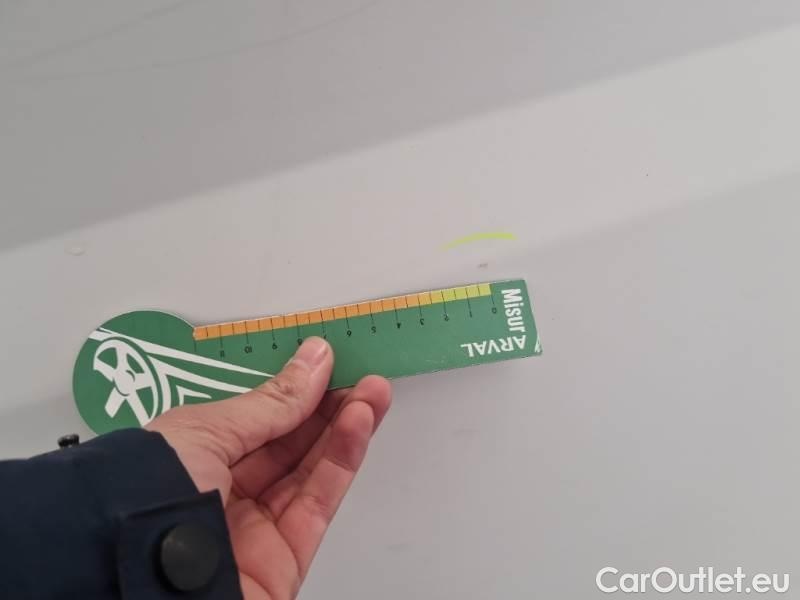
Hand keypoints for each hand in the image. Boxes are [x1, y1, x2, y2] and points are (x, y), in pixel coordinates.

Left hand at [146, 337, 391, 598]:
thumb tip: (313, 361)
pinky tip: (360, 423)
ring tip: (373, 391)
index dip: (290, 390)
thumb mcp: (206, 432)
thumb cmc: (150, 499)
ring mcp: (255, 527)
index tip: (324, 362)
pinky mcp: (286, 558)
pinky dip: (344, 459)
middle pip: (287, 443)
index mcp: (191, 460)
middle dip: (325, 404)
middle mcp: (223, 493)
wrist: (144, 583)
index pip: (253, 419)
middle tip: (358, 372)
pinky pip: (319, 500)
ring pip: (310, 469)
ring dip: (344, 426)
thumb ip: (269, 403)